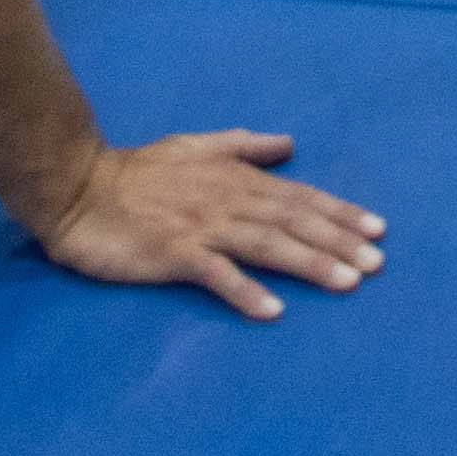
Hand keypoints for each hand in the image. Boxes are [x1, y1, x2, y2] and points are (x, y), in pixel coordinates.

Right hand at [36, 130, 384, 324]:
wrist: (78, 187)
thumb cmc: (137, 171)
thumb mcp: (196, 146)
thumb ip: (244, 147)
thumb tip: (288, 143)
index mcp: (236, 177)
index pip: (299, 196)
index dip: (340, 213)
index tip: (378, 229)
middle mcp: (228, 200)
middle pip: (294, 221)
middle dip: (339, 242)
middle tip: (378, 263)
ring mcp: (202, 227)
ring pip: (267, 245)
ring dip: (309, 264)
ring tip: (347, 283)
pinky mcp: (174, 254)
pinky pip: (216, 274)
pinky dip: (245, 292)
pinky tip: (272, 311)